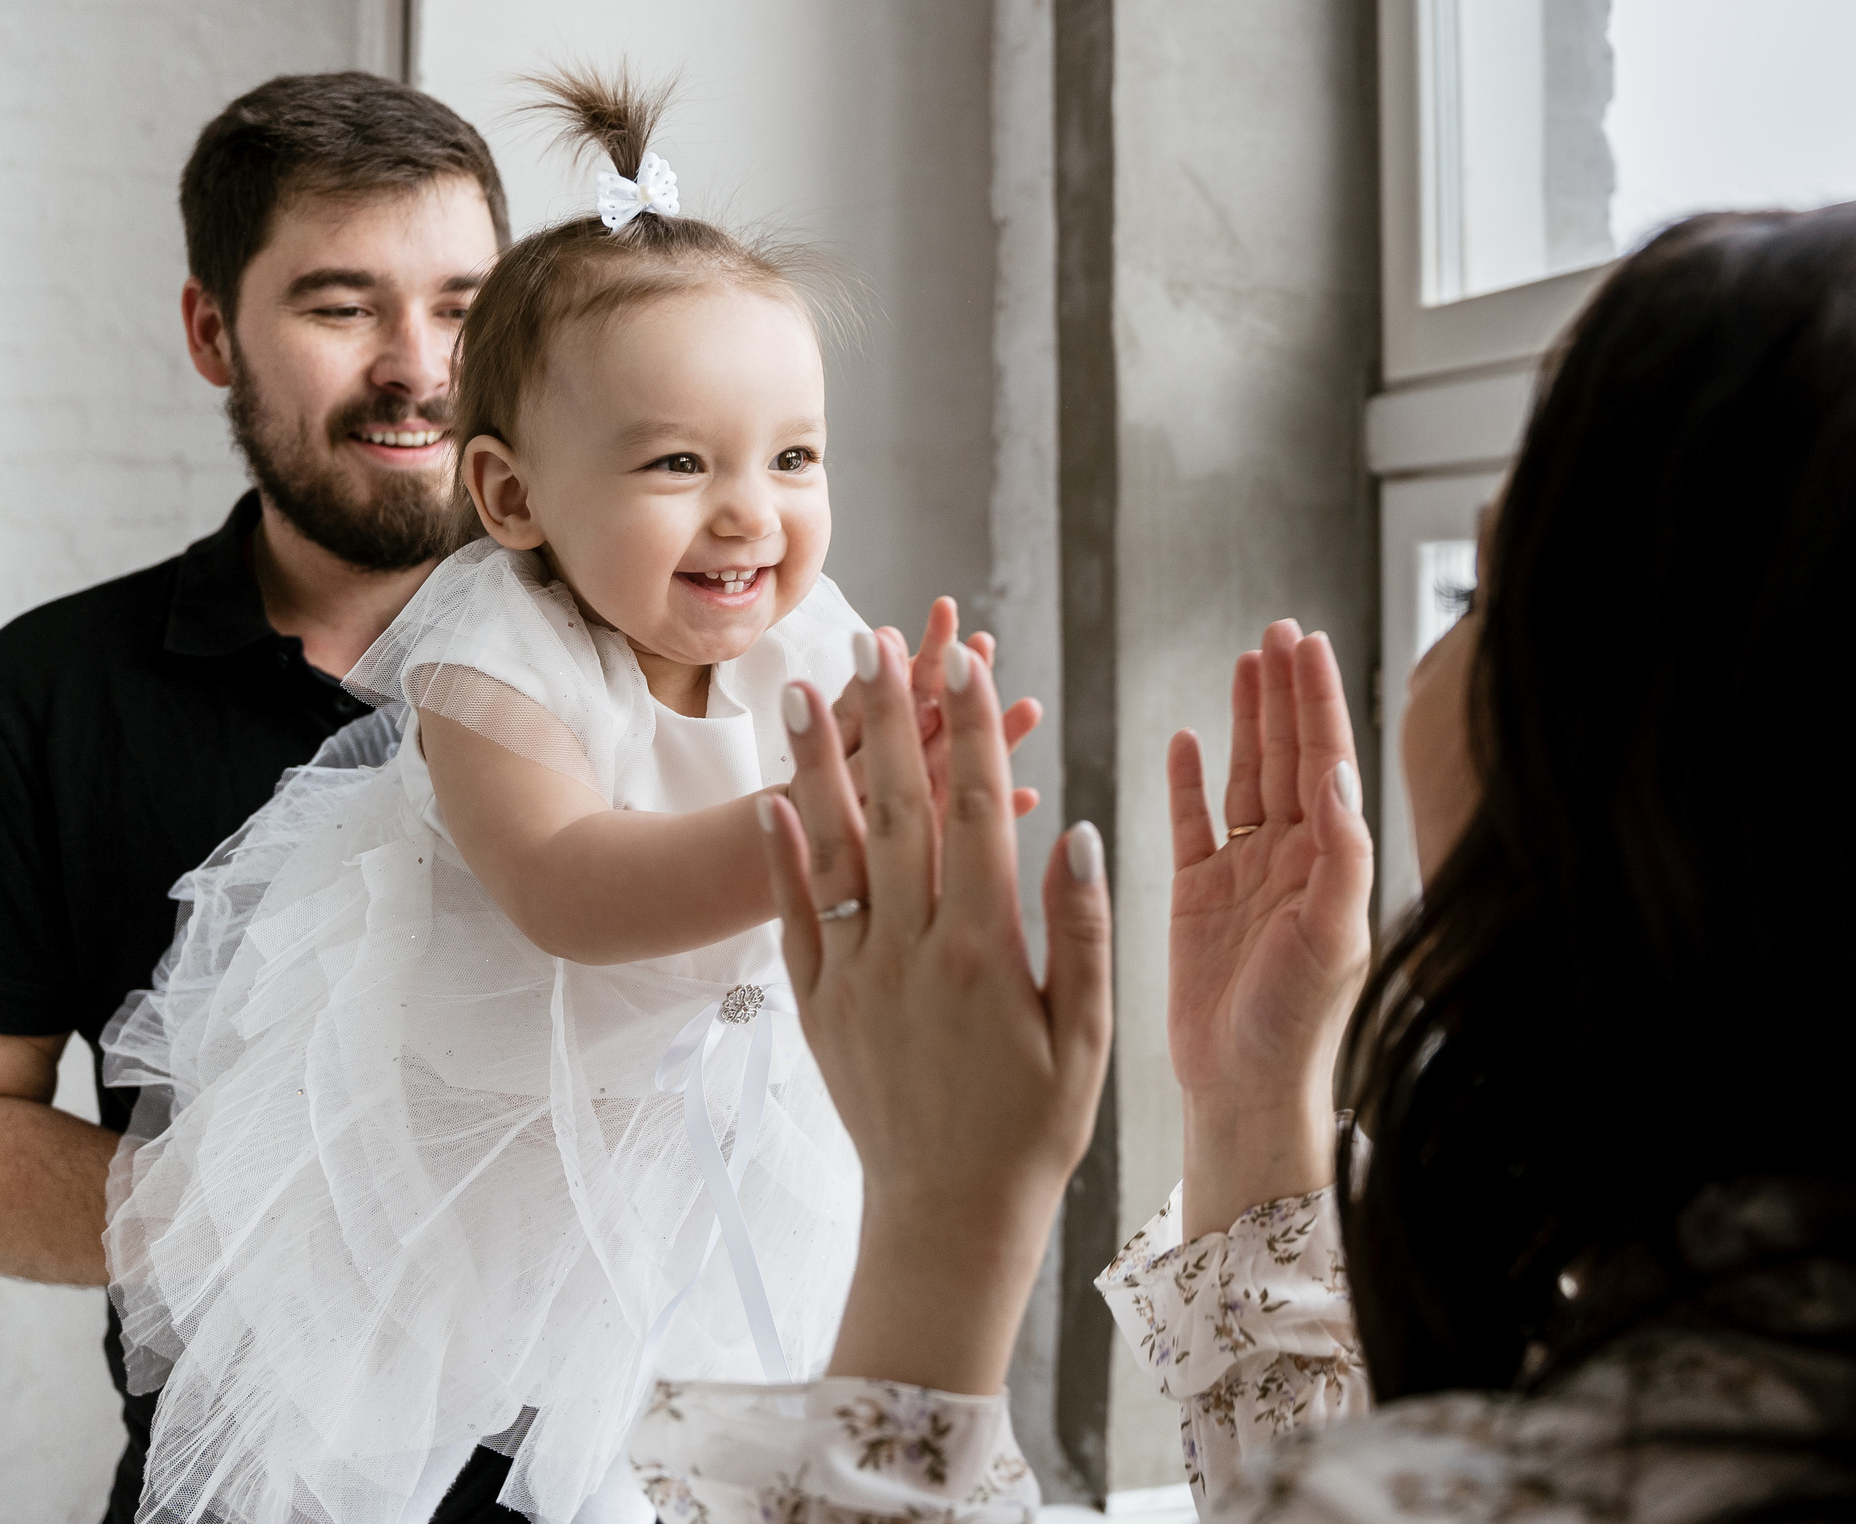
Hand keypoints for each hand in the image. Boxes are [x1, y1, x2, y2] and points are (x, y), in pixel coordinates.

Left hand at [759, 630, 1110, 1392]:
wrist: (947, 1215)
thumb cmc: (1034, 1127)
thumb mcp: (1085, 1033)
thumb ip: (1079, 927)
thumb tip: (1072, 825)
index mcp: (985, 951)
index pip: (975, 813)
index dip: (971, 730)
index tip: (968, 659)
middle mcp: (910, 950)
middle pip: (896, 810)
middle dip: (887, 718)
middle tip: (874, 640)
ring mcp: (854, 976)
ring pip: (832, 849)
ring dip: (816, 765)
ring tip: (802, 690)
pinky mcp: (816, 1005)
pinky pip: (793, 917)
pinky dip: (780, 856)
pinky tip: (770, 799)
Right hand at [1167, 621, 1372, 1236]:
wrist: (1243, 1090)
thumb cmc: (1296, 1028)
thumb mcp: (1332, 938)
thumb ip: (1340, 855)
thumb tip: (1337, 774)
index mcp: (1326, 863)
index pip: (1323, 761)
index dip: (1316, 700)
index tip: (1309, 643)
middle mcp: (1290, 860)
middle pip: (1287, 755)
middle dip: (1283, 692)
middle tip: (1277, 631)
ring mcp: (1243, 875)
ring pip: (1245, 777)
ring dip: (1247, 720)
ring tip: (1245, 662)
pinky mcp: (1196, 898)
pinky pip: (1192, 824)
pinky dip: (1190, 781)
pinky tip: (1190, 742)